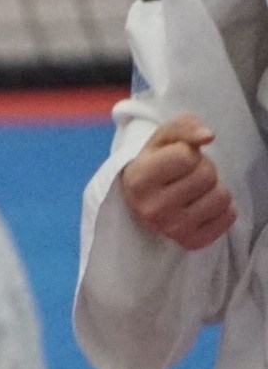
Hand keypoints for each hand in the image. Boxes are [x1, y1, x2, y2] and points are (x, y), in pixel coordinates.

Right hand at [122, 115, 236, 249]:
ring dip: (214, 187)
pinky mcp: (191, 242)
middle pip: (207, 175)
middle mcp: (152, 208)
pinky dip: (222, 207)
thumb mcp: (161, 139)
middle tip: (189, 173)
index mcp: (138, 179)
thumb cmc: (155, 163)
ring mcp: (171, 229)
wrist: (144, 199)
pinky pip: (229, 217)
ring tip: (197, 189)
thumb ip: (183, 126)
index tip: (176, 158)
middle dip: (204, 168)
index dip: (188, 151)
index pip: (185, 156)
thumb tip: (208, 136)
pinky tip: (203, 205)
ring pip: (222, 196)